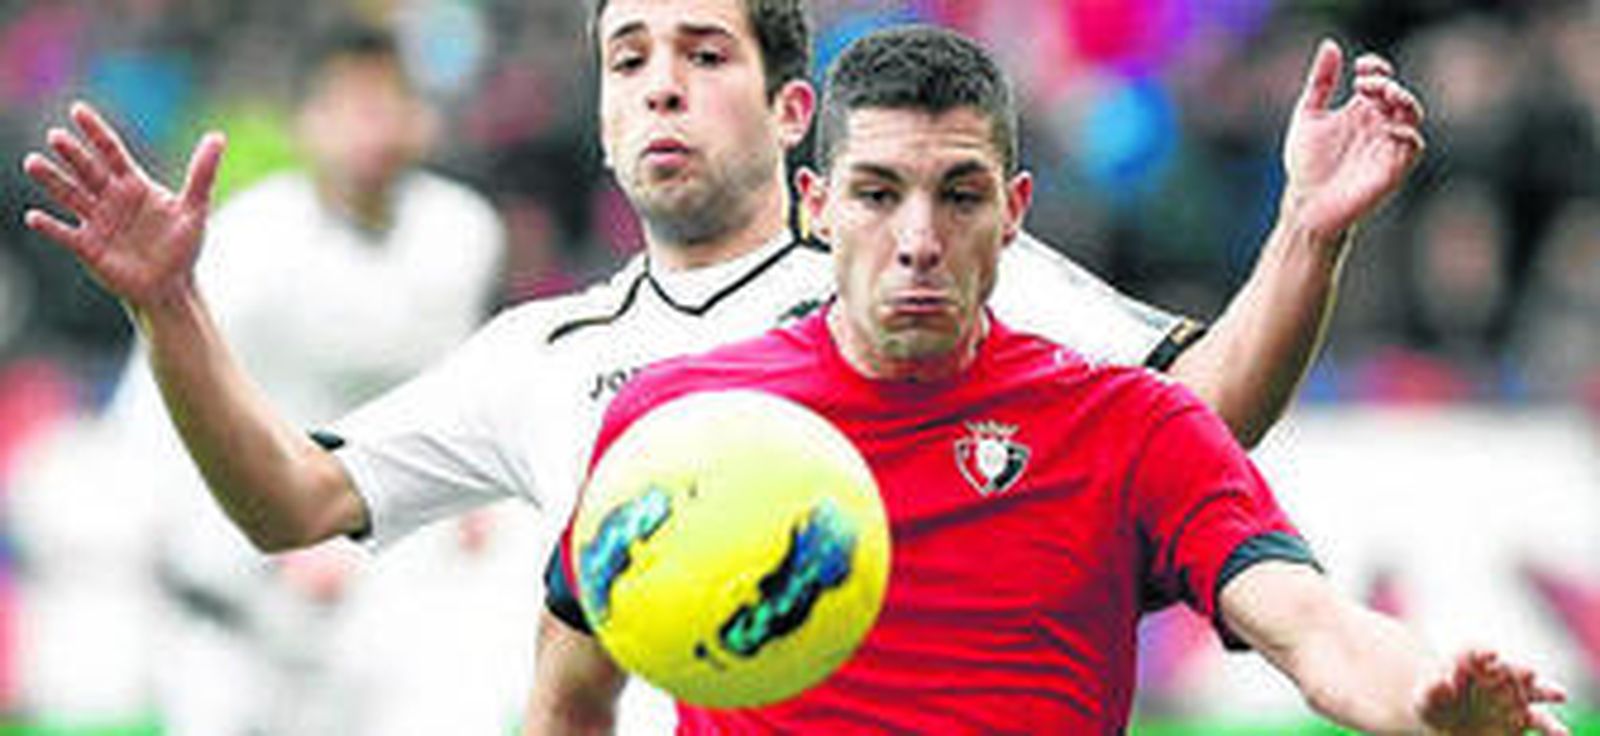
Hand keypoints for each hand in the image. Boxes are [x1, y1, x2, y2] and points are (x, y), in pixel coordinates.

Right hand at [21, 101, 224, 310]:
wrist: (172, 286)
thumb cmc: (182, 246)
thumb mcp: (194, 208)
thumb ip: (201, 173)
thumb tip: (217, 137)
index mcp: (133, 185)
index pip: (111, 151)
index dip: (96, 132)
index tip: (78, 110)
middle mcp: (110, 198)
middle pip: (88, 170)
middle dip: (72, 154)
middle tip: (56, 136)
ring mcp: (97, 221)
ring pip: (70, 196)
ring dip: (52, 181)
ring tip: (33, 163)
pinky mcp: (88, 247)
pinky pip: (65, 234)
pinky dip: (50, 226)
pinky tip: (35, 217)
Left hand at [1281, 39, 1425, 242]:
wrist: (1306, 204)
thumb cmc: (1306, 164)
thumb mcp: (1308, 115)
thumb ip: (1320, 82)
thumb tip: (1331, 45)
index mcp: (1361, 111)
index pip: (1380, 80)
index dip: (1376, 68)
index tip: (1359, 67)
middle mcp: (1378, 125)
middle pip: (1397, 95)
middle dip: (1386, 85)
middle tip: (1364, 85)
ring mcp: (1388, 145)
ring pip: (1411, 116)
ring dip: (1402, 101)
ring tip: (1383, 95)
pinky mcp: (1393, 168)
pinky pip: (1413, 146)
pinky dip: (1406, 133)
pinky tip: (1387, 127)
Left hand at [1417, 649, 1567, 734]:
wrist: (1446, 724)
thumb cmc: (1432, 707)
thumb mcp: (1425, 700)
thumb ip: (1433, 691)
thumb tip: (1441, 683)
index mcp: (1468, 661)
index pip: (1476, 652)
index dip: (1483, 652)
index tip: (1490, 654)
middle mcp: (1496, 674)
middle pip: (1511, 668)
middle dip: (1519, 670)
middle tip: (1528, 673)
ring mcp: (1513, 695)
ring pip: (1535, 690)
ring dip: (1547, 690)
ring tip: (1558, 694)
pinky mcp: (1523, 719)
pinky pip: (1541, 722)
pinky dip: (1551, 728)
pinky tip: (1561, 734)